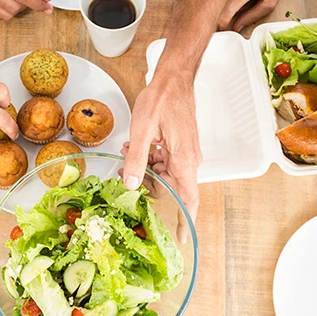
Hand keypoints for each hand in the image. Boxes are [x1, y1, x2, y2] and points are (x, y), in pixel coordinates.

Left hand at [122, 74, 201, 223]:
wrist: (174, 77)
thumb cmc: (163, 98)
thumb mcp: (143, 130)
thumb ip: (137, 159)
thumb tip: (132, 184)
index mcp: (184, 160)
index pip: (189, 198)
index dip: (186, 220)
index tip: (181, 238)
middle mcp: (188, 160)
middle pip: (170, 187)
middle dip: (147, 184)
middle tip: (127, 173)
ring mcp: (185, 153)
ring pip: (164, 175)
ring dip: (145, 168)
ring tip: (130, 150)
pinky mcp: (179, 147)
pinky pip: (164, 162)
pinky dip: (150, 158)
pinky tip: (137, 146)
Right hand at [218, 0, 310, 32]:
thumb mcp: (269, 3)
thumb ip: (251, 17)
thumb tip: (236, 28)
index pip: (230, 7)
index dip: (224, 21)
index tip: (223, 29)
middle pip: (221, 0)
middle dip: (219, 14)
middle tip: (222, 22)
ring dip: (221, 4)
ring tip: (229, 8)